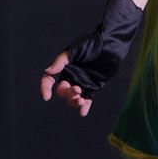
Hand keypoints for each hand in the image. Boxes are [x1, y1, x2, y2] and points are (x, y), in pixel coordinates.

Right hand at [39, 0, 143, 115]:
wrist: (112, 46)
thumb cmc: (92, 45)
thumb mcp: (75, 50)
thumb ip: (61, 61)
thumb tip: (47, 72)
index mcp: (64, 67)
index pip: (49, 79)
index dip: (45, 87)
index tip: (47, 96)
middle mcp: (71, 76)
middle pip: (63, 90)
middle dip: (67, 93)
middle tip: (77, 90)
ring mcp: (82, 82)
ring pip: (73, 97)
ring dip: (74, 102)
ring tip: (81, 101)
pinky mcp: (94, 86)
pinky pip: (88, 99)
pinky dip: (85, 107)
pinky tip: (83, 113)